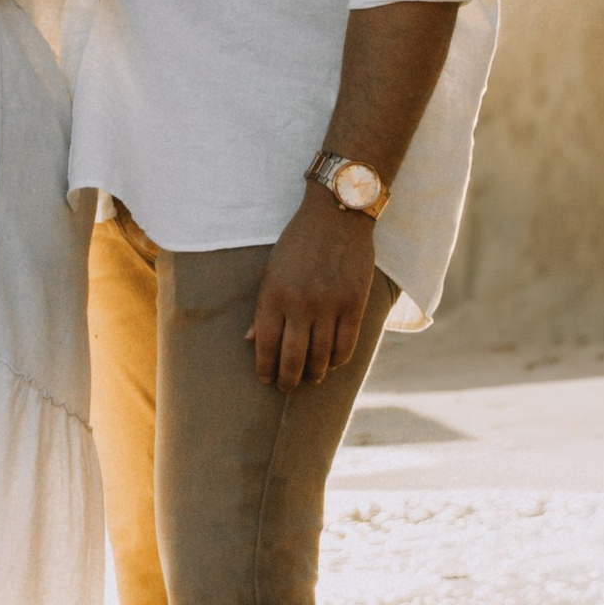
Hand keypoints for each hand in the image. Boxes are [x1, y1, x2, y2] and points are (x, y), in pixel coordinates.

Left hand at [250, 188, 377, 390]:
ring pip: (321, 356)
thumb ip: (262, 307)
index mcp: (274, 295)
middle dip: (288, 380)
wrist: (336, 216)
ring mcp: (328, 305)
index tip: (266, 379)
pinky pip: (346, 344)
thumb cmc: (299, 243)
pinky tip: (333, 363)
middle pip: (293, 358)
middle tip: (287, 388)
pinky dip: (339, 359)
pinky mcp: (354, 303)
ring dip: (315, 373)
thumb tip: (249, 340)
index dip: (265, 368)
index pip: (266, 345)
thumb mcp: (271, 270)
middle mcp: (300, 304)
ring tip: (312, 378)